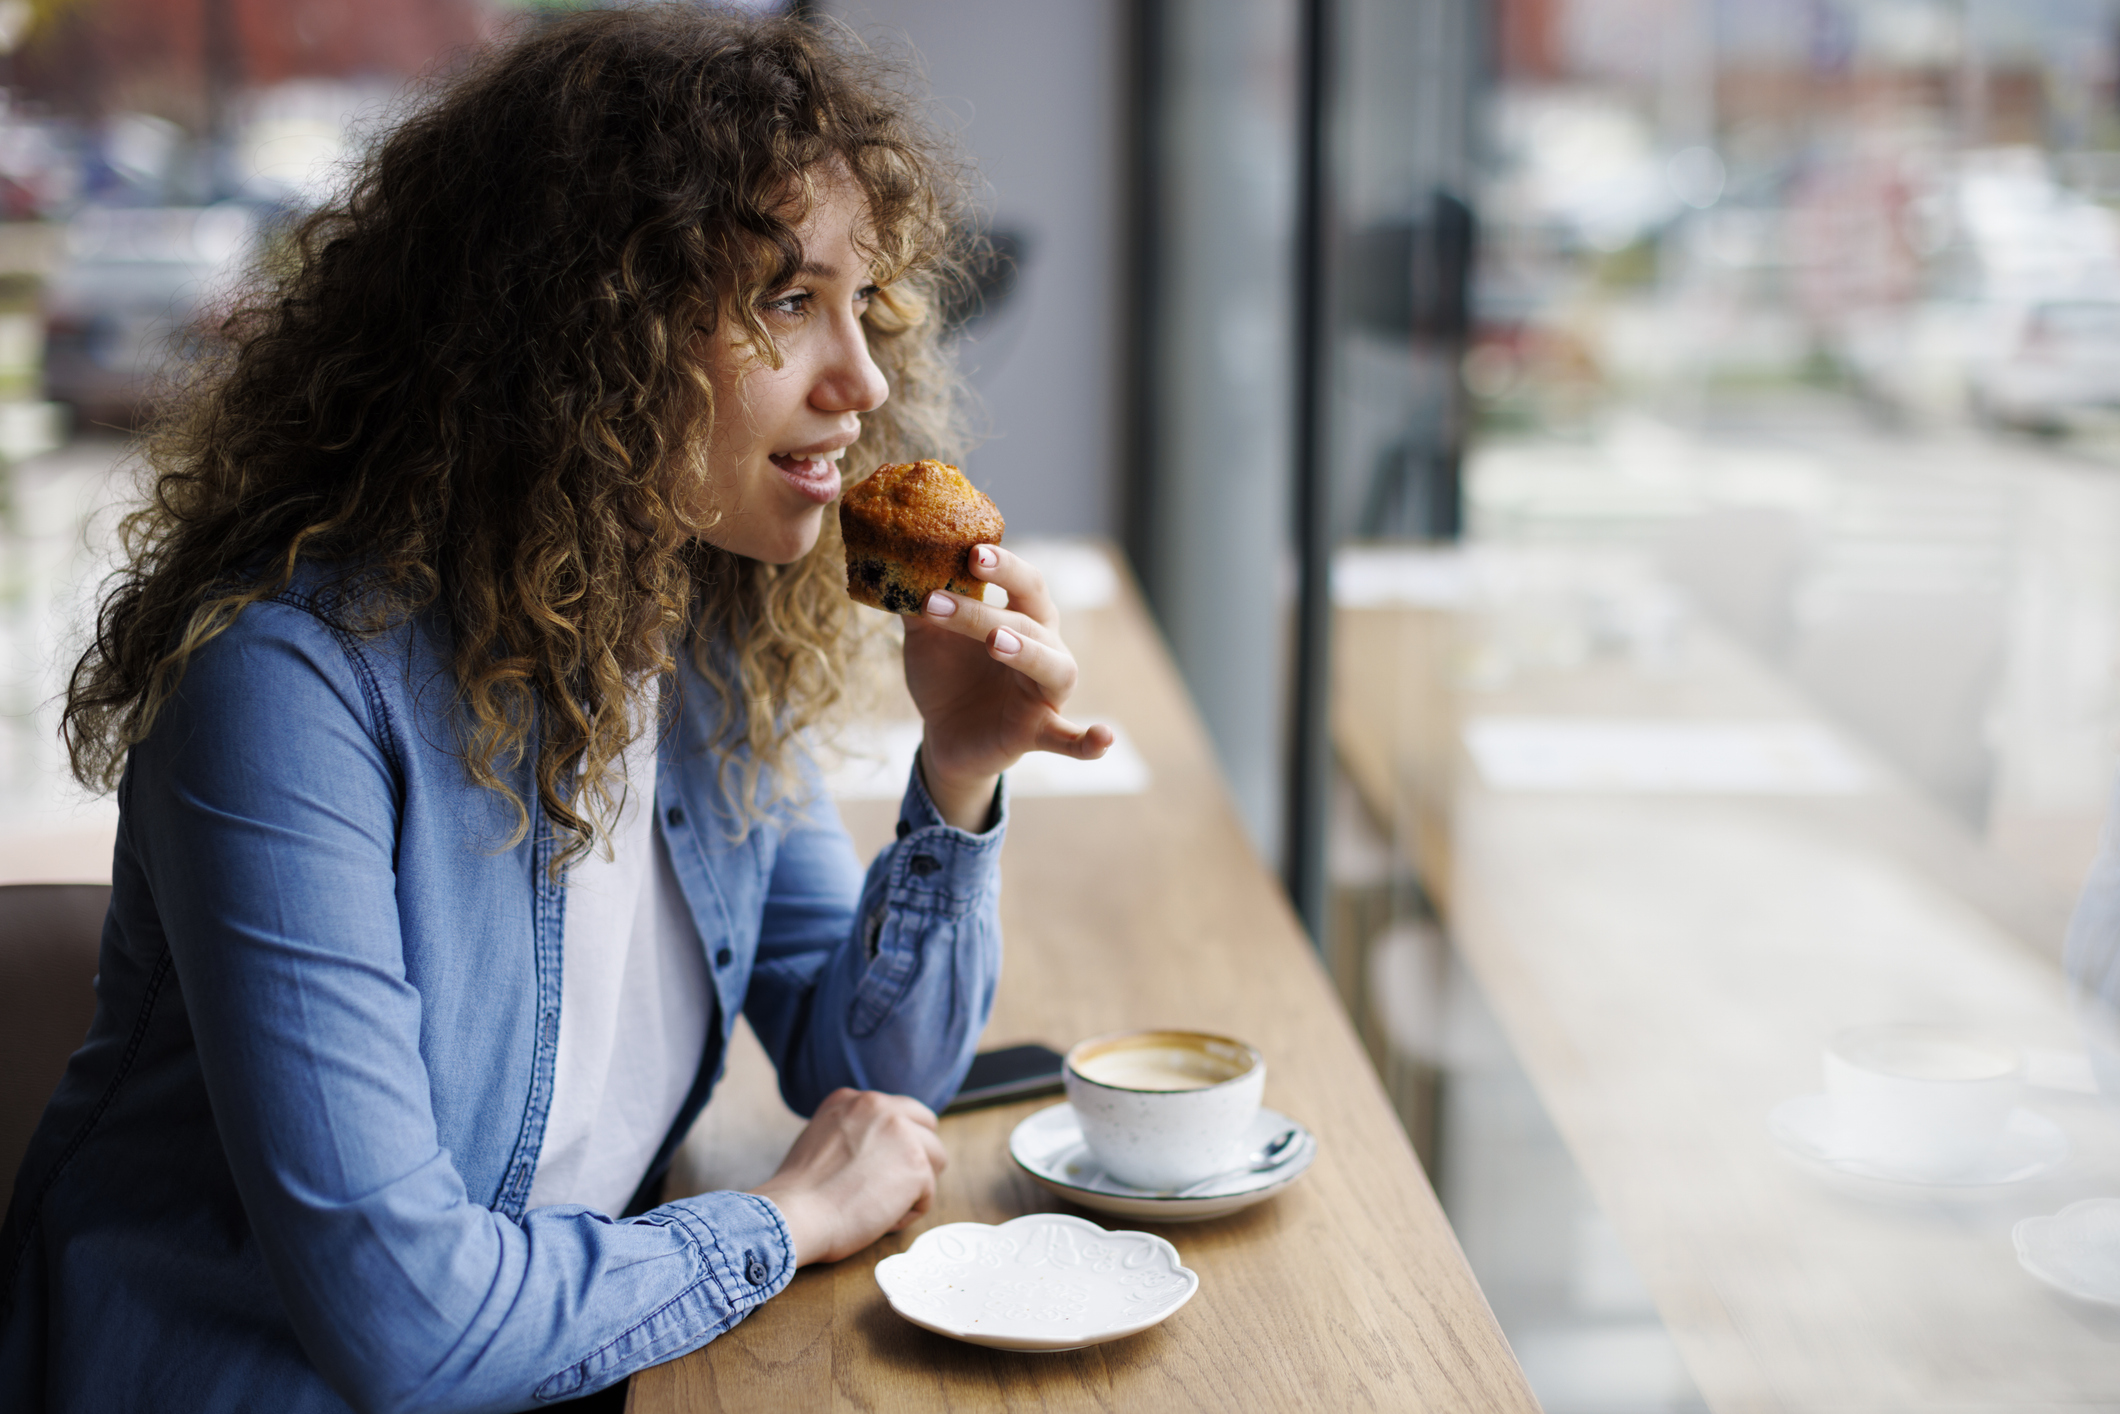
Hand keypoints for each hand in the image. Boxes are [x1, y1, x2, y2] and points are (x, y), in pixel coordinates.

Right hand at [749, 1089, 946, 1265]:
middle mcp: (881, 1106)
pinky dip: (907, 1213)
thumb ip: (854, 1132)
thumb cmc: (801, 1193)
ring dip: (914, 1186)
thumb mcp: (821, 1138)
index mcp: (854, 1099)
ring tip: (879, 1206)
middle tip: (890, 1187)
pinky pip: (927, 1195)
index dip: (896, 1144)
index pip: (901, 1112)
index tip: (881, 1167)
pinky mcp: (917, 1166)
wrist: (794, 1215)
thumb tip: (880, 1149)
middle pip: (927, 1127)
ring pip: (935, 1160)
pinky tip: (878, 1219)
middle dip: (917, 1157)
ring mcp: (902, 1133)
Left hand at [904, 545, 1114, 828]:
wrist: (944, 736)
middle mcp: (1044, 648)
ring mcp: (1044, 691)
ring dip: (1027, 651)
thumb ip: (918, 604)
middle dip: (987, 610)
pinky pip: (1071, 739)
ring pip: (1053, 666)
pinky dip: (1089, 741)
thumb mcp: (926, 638)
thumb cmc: (945, 676)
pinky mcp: (1039, 732)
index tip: (970, 551)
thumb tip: (893, 560)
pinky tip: (1105, 738)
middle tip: (941, 599)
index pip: (1024, 582)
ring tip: (994, 641)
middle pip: (1031, 619)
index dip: (1003, 566)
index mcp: (1021, 617)